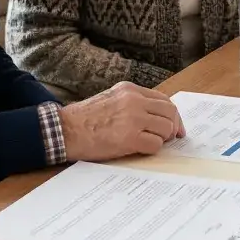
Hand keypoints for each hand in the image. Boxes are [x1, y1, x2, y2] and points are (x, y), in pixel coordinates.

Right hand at [60, 81, 185, 161]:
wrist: (65, 130)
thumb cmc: (83, 119)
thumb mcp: (110, 99)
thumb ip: (131, 103)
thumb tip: (154, 117)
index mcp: (130, 89)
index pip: (163, 100)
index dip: (172, 115)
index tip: (174, 127)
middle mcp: (134, 100)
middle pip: (170, 112)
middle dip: (173, 127)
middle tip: (170, 138)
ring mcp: (133, 118)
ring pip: (166, 128)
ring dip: (162, 139)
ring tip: (150, 143)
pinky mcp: (130, 137)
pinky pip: (156, 144)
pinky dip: (152, 149)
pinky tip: (141, 149)